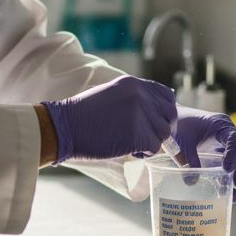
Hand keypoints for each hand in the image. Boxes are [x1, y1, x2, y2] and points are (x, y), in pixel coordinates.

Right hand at [42, 76, 176, 162]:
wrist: (65, 127)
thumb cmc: (84, 115)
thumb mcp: (112, 94)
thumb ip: (134, 99)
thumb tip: (156, 114)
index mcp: (134, 83)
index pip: (167, 96)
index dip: (165, 112)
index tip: (156, 122)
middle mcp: (140, 95)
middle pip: (169, 115)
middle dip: (161, 128)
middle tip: (146, 137)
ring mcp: (139, 114)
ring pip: (163, 133)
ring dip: (151, 141)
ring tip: (133, 143)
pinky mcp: (136, 134)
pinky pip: (154, 147)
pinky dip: (145, 152)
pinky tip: (130, 150)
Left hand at [172, 105, 235, 201]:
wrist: (174, 122)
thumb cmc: (178, 126)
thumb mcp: (181, 142)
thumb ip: (187, 159)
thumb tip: (192, 183)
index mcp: (220, 125)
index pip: (235, 139)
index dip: (235, 154)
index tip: (227, 169)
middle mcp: (229, 135)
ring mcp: (228, 147)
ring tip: (234, 197)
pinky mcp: (224, 157)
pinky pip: (234, 169)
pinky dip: (232, 181)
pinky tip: (228, 195)